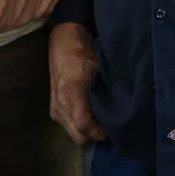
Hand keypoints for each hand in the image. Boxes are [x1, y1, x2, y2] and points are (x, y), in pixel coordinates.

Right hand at [48, 22, 105, 144]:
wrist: (64, 39)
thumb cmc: (84, 51)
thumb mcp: (99, 68)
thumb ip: (107, 90)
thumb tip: (121, 108)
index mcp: (72, 93)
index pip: (83, 125)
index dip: (98, 132)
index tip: (111, 131)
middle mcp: (61, 104)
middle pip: (77, 136)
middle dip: (93, 136)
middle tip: (107, 129)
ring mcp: (55, 106)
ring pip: (71, 132)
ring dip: (85, 131)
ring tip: (99, 122)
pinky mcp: (53, 106)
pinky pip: (66, 124)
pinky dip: (77, 125)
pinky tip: (88, 116)